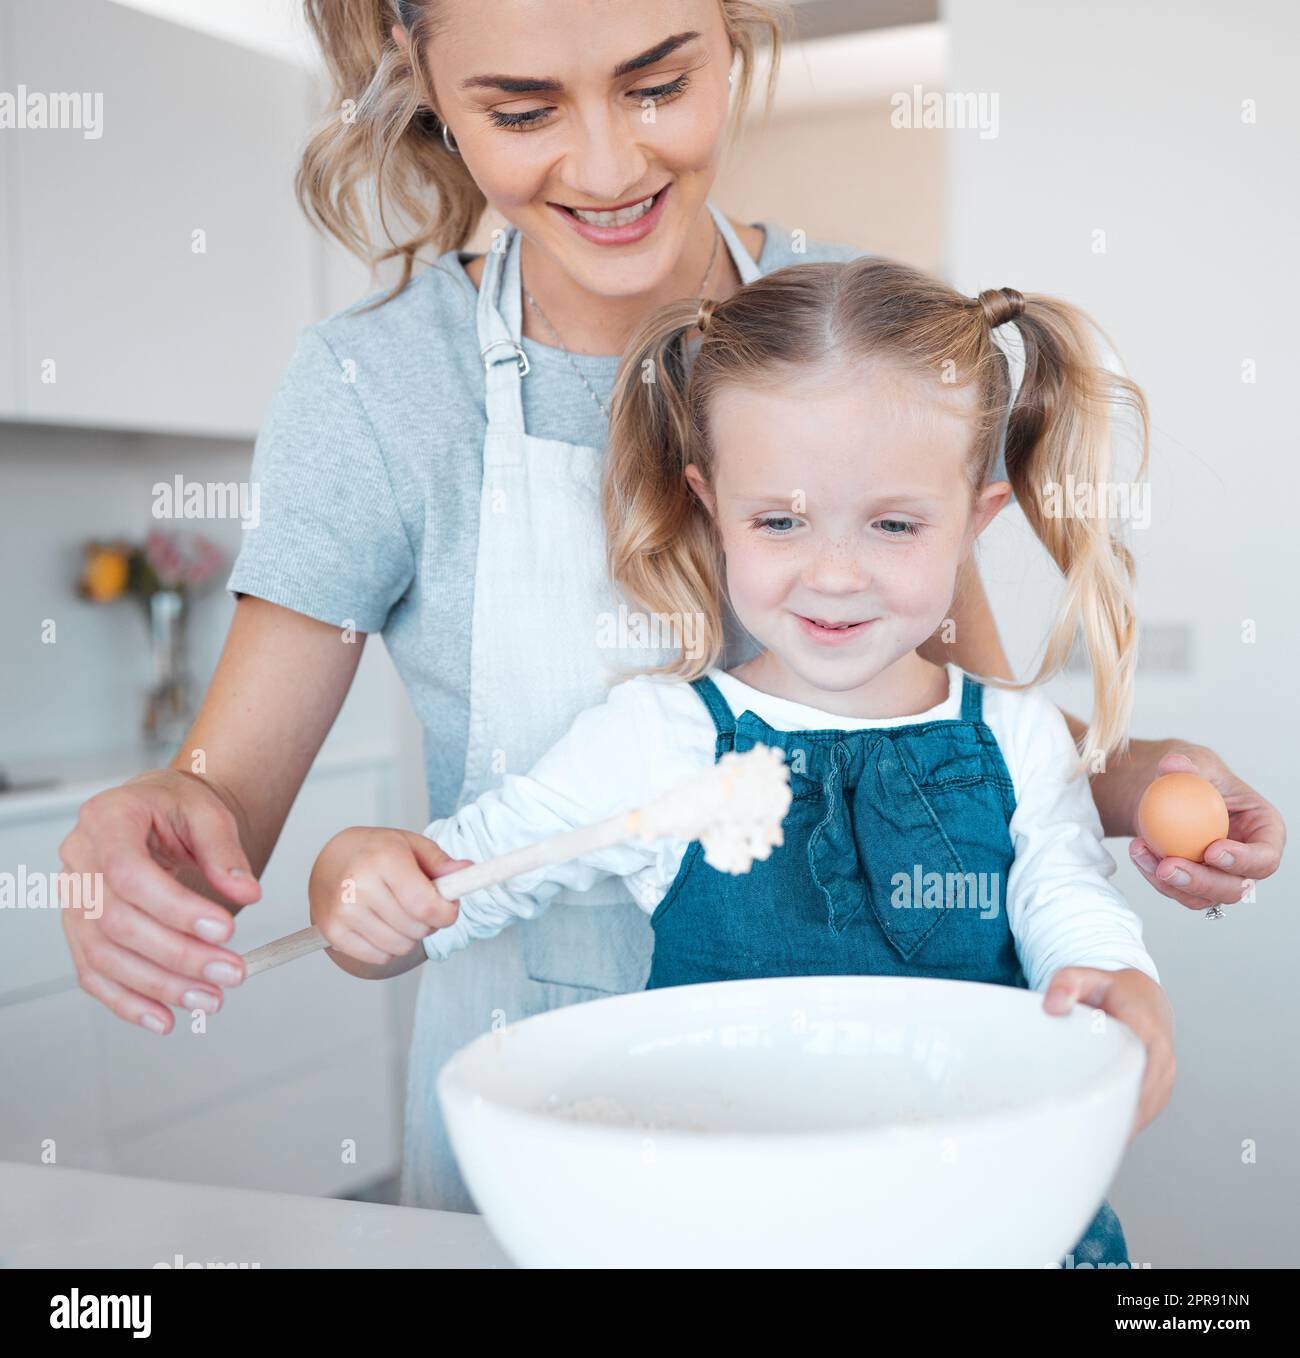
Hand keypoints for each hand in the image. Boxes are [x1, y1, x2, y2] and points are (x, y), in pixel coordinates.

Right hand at [59, 769, 261, 1034]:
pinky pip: (94, 974)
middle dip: (178, 955)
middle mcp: (79, 862)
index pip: (129, 873)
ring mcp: (73, 900)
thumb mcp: (209, 812)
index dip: (175, 908)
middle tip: (231, 972)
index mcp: (106, 820)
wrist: (155, 811)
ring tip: (210, 999)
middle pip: (118, 923)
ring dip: (159, 986)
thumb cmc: (177, 808)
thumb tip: (247, 893)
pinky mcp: (80, 930)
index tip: (225, 930)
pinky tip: (165, 1018)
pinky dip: (128, 1002)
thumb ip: (226, 852)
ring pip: (104, 956)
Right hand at [309, 826, 465, 965]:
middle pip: (417, 928)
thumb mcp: (411, 845)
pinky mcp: (333, 932)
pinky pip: (379, 957)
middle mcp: (360, 886)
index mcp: (384, 859)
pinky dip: (388, 947)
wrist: (331, 860)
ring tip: (400, 914)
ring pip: (400, 947)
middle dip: (429, 923)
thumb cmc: (376, 852)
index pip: (425, 905)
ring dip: (409, 936)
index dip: (446, 914)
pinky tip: (381, 925)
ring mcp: (344, 911)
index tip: (449, 909)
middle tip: (420, 906)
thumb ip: (441, 862)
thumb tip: (466, 871)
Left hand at [1043, 967, 1174, 1135]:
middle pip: (1137, 1099)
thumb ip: (1065, 984)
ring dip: (1116, 1123)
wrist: (1144, 997)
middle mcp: (1162, 1059)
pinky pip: (1143, 1112)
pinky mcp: (1160, 1090)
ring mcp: (1165, 1078)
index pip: (1131, 1071)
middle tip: (1070, 1131)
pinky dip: (1122, 1122)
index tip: (1082, 1109)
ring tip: (1079, 1135)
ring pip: (1142, 1111)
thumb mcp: (1084, 976)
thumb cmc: (1110, 990)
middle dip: (1108, 1116)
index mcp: (1146, 1032)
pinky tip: (1095, 1130)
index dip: (1109, 1093)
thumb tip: (1052, 1006)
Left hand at [1128, 746, 1284, 912]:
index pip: (1266, 856)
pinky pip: (1175, 891)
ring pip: (1202, 897)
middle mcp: (1247, 861)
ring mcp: (1220, 877)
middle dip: (1202, 883)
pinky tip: (1136, 851)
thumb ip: (1187, 763)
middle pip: (1236, 888)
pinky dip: (1153, 875)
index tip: (1211, 850)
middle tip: (1167, 867)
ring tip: (1140, 850)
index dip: (1244, 861)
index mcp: (1263, 831)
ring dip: (1169, 882)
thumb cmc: (1193, 775)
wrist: (1167, 792)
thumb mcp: (1194, 760)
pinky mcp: (1193, 884)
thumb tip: (1175, 765)